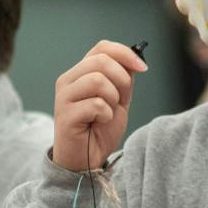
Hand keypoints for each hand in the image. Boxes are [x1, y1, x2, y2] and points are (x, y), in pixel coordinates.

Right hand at [52, 39, 146, 170]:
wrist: (86, 159)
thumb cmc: (100, 129)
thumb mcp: (118, 99)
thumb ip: (123, 79)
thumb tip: (134, 59)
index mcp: (80, 73)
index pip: (102, 48)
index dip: (125, 53)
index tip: (143, 68)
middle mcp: (68, 80)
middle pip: (101, 61)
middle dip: (121, 80)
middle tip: (121, 100)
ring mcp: (64, 97)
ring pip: (98, 80)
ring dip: (113, 99)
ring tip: (107, 113)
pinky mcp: (65, 115)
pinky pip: (96, 104)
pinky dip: (106, 115)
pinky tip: (100, 123)